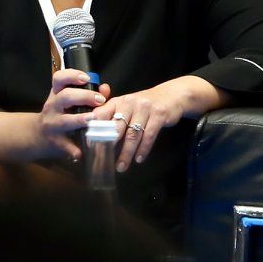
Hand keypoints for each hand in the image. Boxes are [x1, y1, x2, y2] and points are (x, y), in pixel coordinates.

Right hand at [39, 70, 107, 160]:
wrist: (37, 136)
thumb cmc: (61, 114)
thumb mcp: (70, 101)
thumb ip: (89, 94)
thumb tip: (105, 88)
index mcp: (57, 94)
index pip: (59, 78)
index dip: (72, 75)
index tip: (86, 78)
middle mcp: (52, 107)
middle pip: (65, 97)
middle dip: (84, 96)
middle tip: (99, 100)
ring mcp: (52, 124)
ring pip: (64, 121)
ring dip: (79, 119)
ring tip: (92, 119)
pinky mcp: (55, 141)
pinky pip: (65, 145)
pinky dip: (73, 150)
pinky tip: (81, 153)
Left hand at [92, 75, 219, 170]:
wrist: (172, 95)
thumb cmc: (144, 105)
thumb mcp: (126, 106)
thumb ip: (112, 118)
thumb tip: (96, 140)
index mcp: (118, 101)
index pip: (101, 115)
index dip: (95, 131)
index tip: (91, 146)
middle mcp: (130, 102)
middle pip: (116, 128)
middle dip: (109, 147)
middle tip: (103, 162)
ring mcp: (145, 108)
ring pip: (132, 134)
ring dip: (126, 153)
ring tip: (121, 166)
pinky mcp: (159, 114)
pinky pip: (149, 135)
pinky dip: (143, 149)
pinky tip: (139, 159)